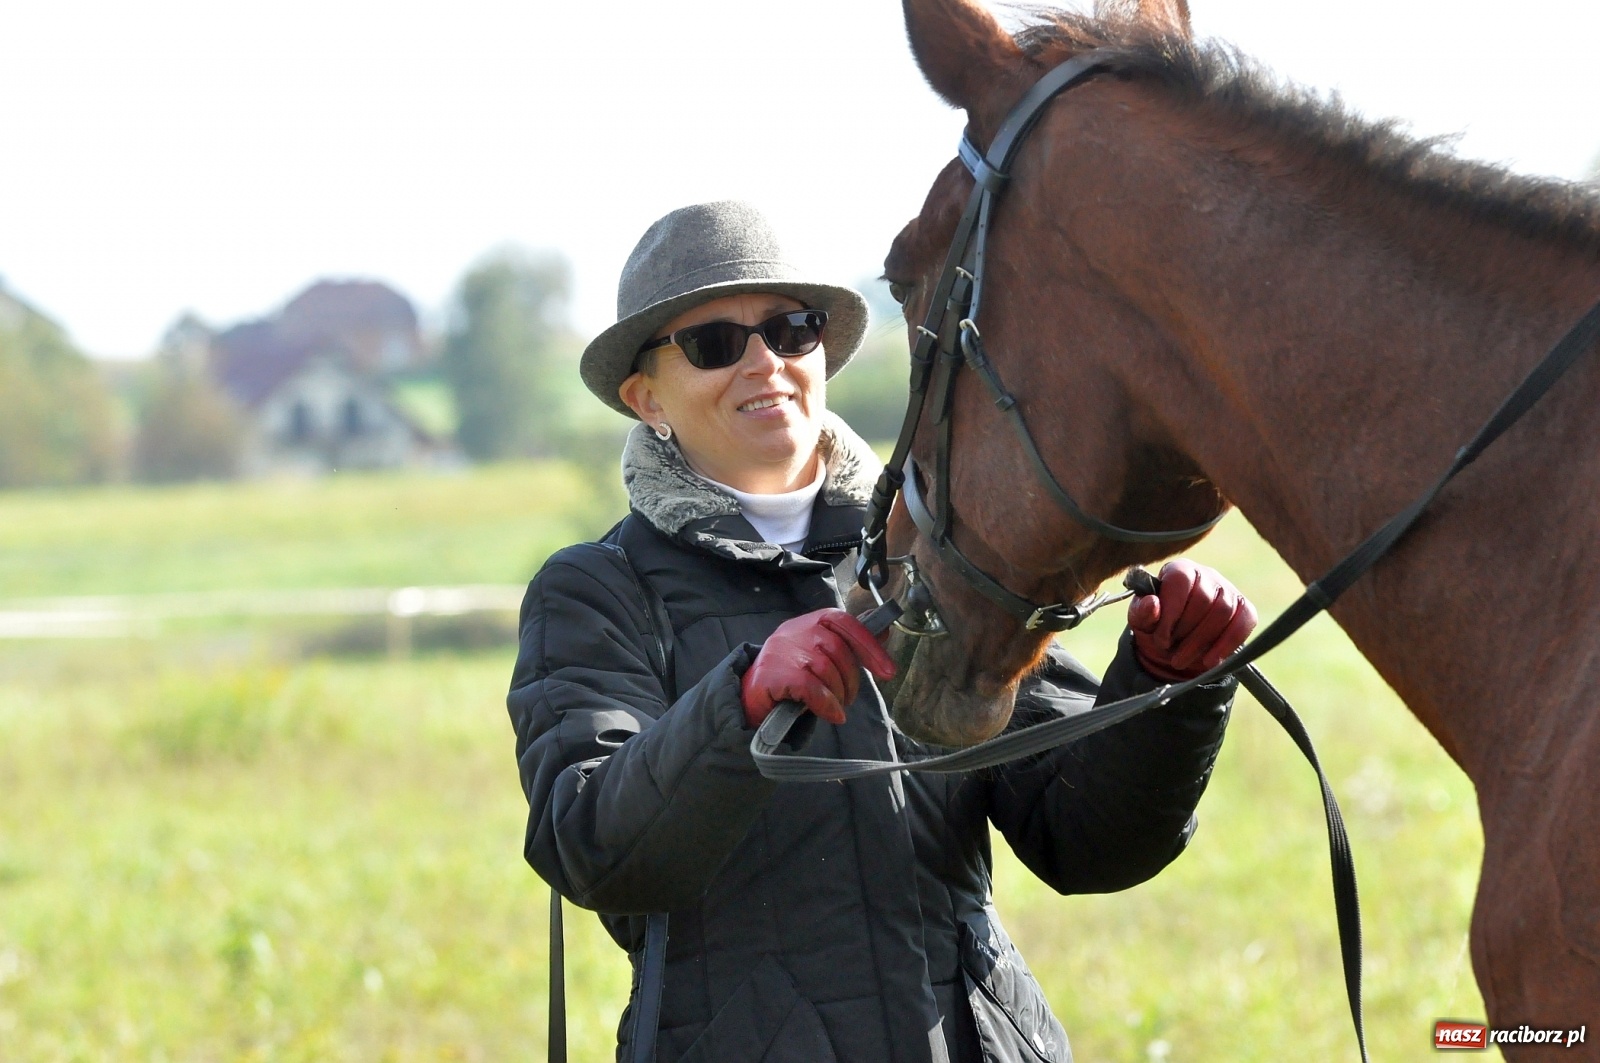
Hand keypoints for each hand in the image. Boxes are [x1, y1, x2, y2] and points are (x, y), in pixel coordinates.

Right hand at [741, 609, 896, 727]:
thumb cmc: (793, 675)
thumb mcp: (823, 655)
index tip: (888, 671)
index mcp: (811, 622)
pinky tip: (832, 714)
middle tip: (848, 697)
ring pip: (825, 669)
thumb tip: (884, 632)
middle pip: (838, 649)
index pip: (845, 622)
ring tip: (836, 705)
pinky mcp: (771, 674)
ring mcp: (781, 651)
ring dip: (838, 694)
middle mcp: (795, 630)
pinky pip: (811, 688)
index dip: (870, 646)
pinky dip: (826, 704)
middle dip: (852, 679)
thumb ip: (850, 644)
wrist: (751, 695)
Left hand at [1127, 560, 1256, 680]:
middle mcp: (1206, 574)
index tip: (1162, 638)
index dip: (1171, 611)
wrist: (1176, 643)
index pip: (1181, 580)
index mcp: (1179, 570)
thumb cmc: (1157, 624)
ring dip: (1202, 642)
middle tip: (1172, 654)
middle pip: (1204, 599)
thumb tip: (1152, 603)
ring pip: (1223, 611)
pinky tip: (1210, 660)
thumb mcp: (1141, 621)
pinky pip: (1245, 620)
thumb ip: (1142, 612)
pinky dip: (1228, 644)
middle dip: (1186, 633)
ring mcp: (1228, 589)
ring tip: (1182, 660)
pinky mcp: (1244, 608)